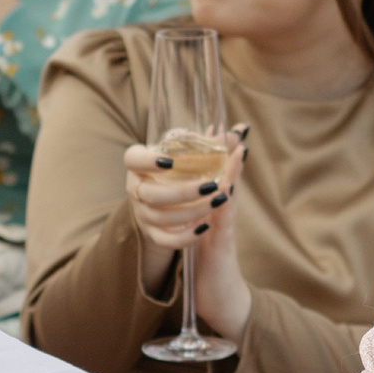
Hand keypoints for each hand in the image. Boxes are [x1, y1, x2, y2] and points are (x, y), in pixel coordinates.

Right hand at [123, 128, 243, 287]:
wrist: (166, 201)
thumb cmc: (178, 170)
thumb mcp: (189, 154)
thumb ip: (212, 144)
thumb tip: (240, 131)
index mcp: (139, 164)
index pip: (132, 160)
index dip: (147, 161)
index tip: (170, 161)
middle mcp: (136, 189)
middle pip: (150, 194)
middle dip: (181, 192)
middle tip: (209, 186)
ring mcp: (143, 213)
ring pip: (161, 218)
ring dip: (192, 211)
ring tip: (218, 201)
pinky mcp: (153, 233)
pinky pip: (165, 241)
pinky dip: (185, 236)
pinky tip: (205, 226)